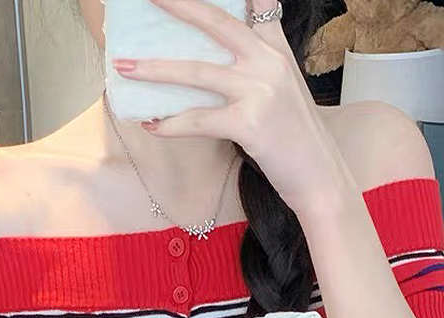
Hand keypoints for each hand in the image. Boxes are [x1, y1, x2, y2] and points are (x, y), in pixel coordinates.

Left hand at [112, 0, 348, 217]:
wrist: (320, 175)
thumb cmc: (297, 138)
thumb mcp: (285, 91)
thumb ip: (260, 67)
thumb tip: (221, 64)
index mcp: (277, 50)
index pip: (257, 4)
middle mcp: (268, 63)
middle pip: (216, 22)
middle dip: (178, 6)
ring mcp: (259, 92)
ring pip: (196, 72)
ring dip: (154, 70)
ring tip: (123, 68)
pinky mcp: (249, 124)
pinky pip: (198, 120)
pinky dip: (171, 124)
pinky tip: (151, 126)